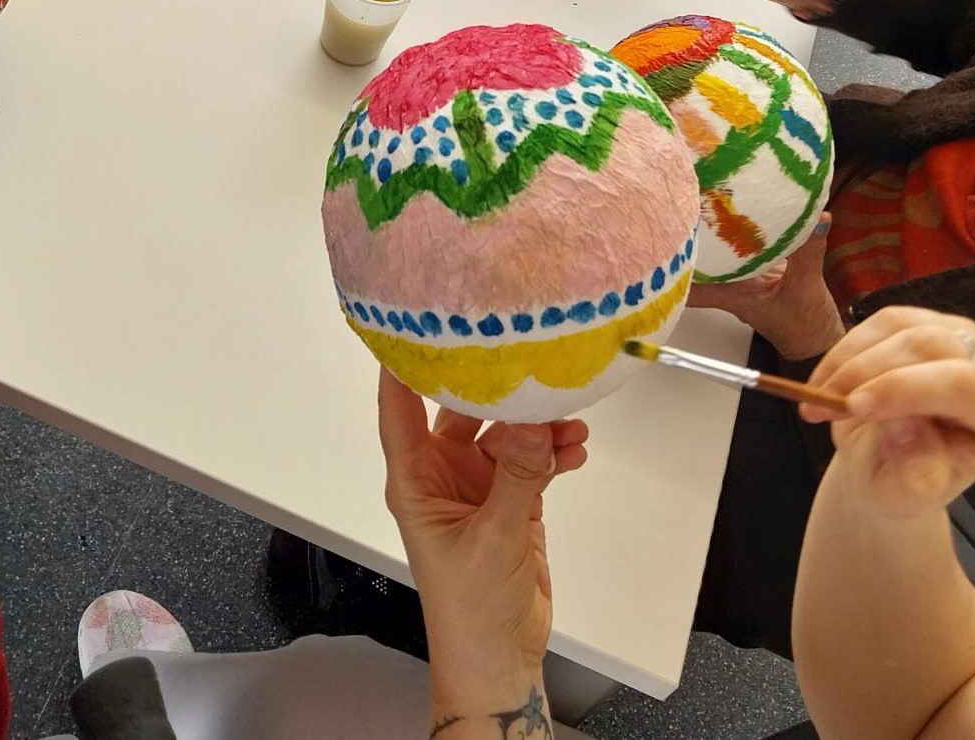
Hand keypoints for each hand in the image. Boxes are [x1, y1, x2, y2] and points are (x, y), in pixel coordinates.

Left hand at [378, 371, 586, 702]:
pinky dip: (554, 452)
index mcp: (414, 480)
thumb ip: (517, 476)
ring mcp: (479, 487)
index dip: (403, 363)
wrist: (499, 656)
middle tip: (526, 356)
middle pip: (462, 410)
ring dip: (537, 425)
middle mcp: (442, 475)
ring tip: (569, 418)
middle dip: (494, 387)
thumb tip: (536, 421)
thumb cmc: (469, 608)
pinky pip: (533, 460)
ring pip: (506, 434)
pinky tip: (575, 449)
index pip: (398, 408)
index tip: (417, 318)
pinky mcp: (513, 501)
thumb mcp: (493, 537)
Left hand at [688, 213, 841, 359]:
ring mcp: (741, 275)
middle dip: (690, 235)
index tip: (664, 239)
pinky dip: (740, 228)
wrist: (816, 339)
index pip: (690, 284)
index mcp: (733, 294)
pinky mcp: (756, 266)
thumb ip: (808, 253)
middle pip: (698, 260)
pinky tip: (737, 207)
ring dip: (711, 229)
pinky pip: (742, 245)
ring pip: (717, 251)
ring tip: (702, 198)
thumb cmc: (805, 327)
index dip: (673, 266)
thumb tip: (815, 219)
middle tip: (683, 205)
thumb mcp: (808, 289)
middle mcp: (730, 284)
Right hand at [804, 307, 974, 519]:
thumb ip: (914, 472)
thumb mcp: (905, 496)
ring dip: (851, 363)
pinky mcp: (926, 322)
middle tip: (822, 407)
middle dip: (869, 374)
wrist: (888, 467)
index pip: (966, 388)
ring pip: (903, 328)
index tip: (855, 407)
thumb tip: (903, 428)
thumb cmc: (904, 485)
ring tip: (818, 403)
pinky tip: (824, 383)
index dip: (908, 389)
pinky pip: (881, 322)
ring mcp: (962, 338)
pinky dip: (844, 352)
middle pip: (933, 347)